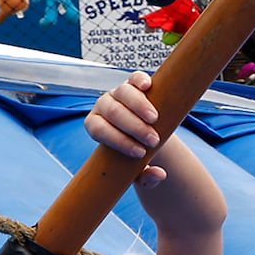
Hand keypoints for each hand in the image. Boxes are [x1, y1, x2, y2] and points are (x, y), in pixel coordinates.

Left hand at [85, 70, 165, 186]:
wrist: (146, 133)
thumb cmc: (138, 152)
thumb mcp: (138, 170)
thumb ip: (146, 177)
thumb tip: (159, 174)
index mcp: (95, 126)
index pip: (99, 130)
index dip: (117, 140)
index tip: (139, 153)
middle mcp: (103, 106)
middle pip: (112, 112)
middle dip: (133, 127)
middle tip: (153, 140)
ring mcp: (118, 92)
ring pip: (123, 93)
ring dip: (139, 106)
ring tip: (155, 119)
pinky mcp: (135, 83)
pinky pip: (135, 78)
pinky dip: (140, 80)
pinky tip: (149, 86)